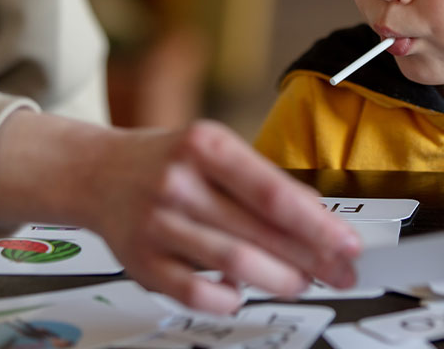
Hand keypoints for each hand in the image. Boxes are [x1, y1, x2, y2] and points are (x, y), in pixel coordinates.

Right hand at [0, 112, 361, 313]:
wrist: (96, 172)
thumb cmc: (167, 162)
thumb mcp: (216, 150)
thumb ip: (262, 181)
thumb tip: (319, 217)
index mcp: (206, 145)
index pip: (274, 192)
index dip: (318, 223)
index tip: (348, 243)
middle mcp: (180, 181)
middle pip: (260, 232)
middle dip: (311, 258)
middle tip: (339, 272)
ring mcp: (157, 222)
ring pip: (233, 263)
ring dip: (278, 280)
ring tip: (301, 283)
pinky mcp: (140, 260)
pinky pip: (193, 292)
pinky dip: (225, 298)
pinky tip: (241, 294)